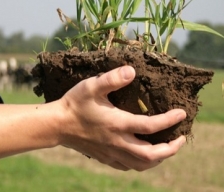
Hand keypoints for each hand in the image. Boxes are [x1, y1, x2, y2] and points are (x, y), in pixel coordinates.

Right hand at [58, 65, 186, 170]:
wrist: (57, 125)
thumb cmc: (74, 104)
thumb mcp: (91, 86)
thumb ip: (112, 78)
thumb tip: (132, 71)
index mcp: (117, 123)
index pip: (151, 126)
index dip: (170, 120)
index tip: (181, 113)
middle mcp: (117, 142)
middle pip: (152, 154)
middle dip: (171, 148)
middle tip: (180, 138)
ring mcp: (111, 152)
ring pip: (141, 164)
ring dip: (159, 159)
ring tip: (166, 149)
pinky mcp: (104, 157)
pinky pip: (127, 167)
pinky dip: (140, 164)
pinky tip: (141, 156)